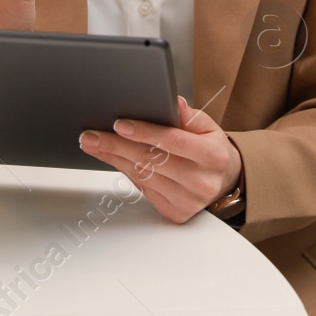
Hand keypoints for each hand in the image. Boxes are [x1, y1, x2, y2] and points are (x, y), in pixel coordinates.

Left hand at [78, 95, 243, 224]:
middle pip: (151, 161)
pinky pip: (143, 189)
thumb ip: (187, 114)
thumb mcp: (206, 125)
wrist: (223, 179)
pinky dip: (125, 172)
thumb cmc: (210, 148)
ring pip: (142, 176)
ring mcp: (188, 201)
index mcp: (213, 156)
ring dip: (114, 159)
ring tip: (94, 144)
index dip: (144, 132)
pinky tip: (112, 159)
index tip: (119, 124)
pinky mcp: (176, 213)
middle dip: (116, 146)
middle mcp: (202, 182)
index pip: (172, 142)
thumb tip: (172, 102)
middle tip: (91, 135)